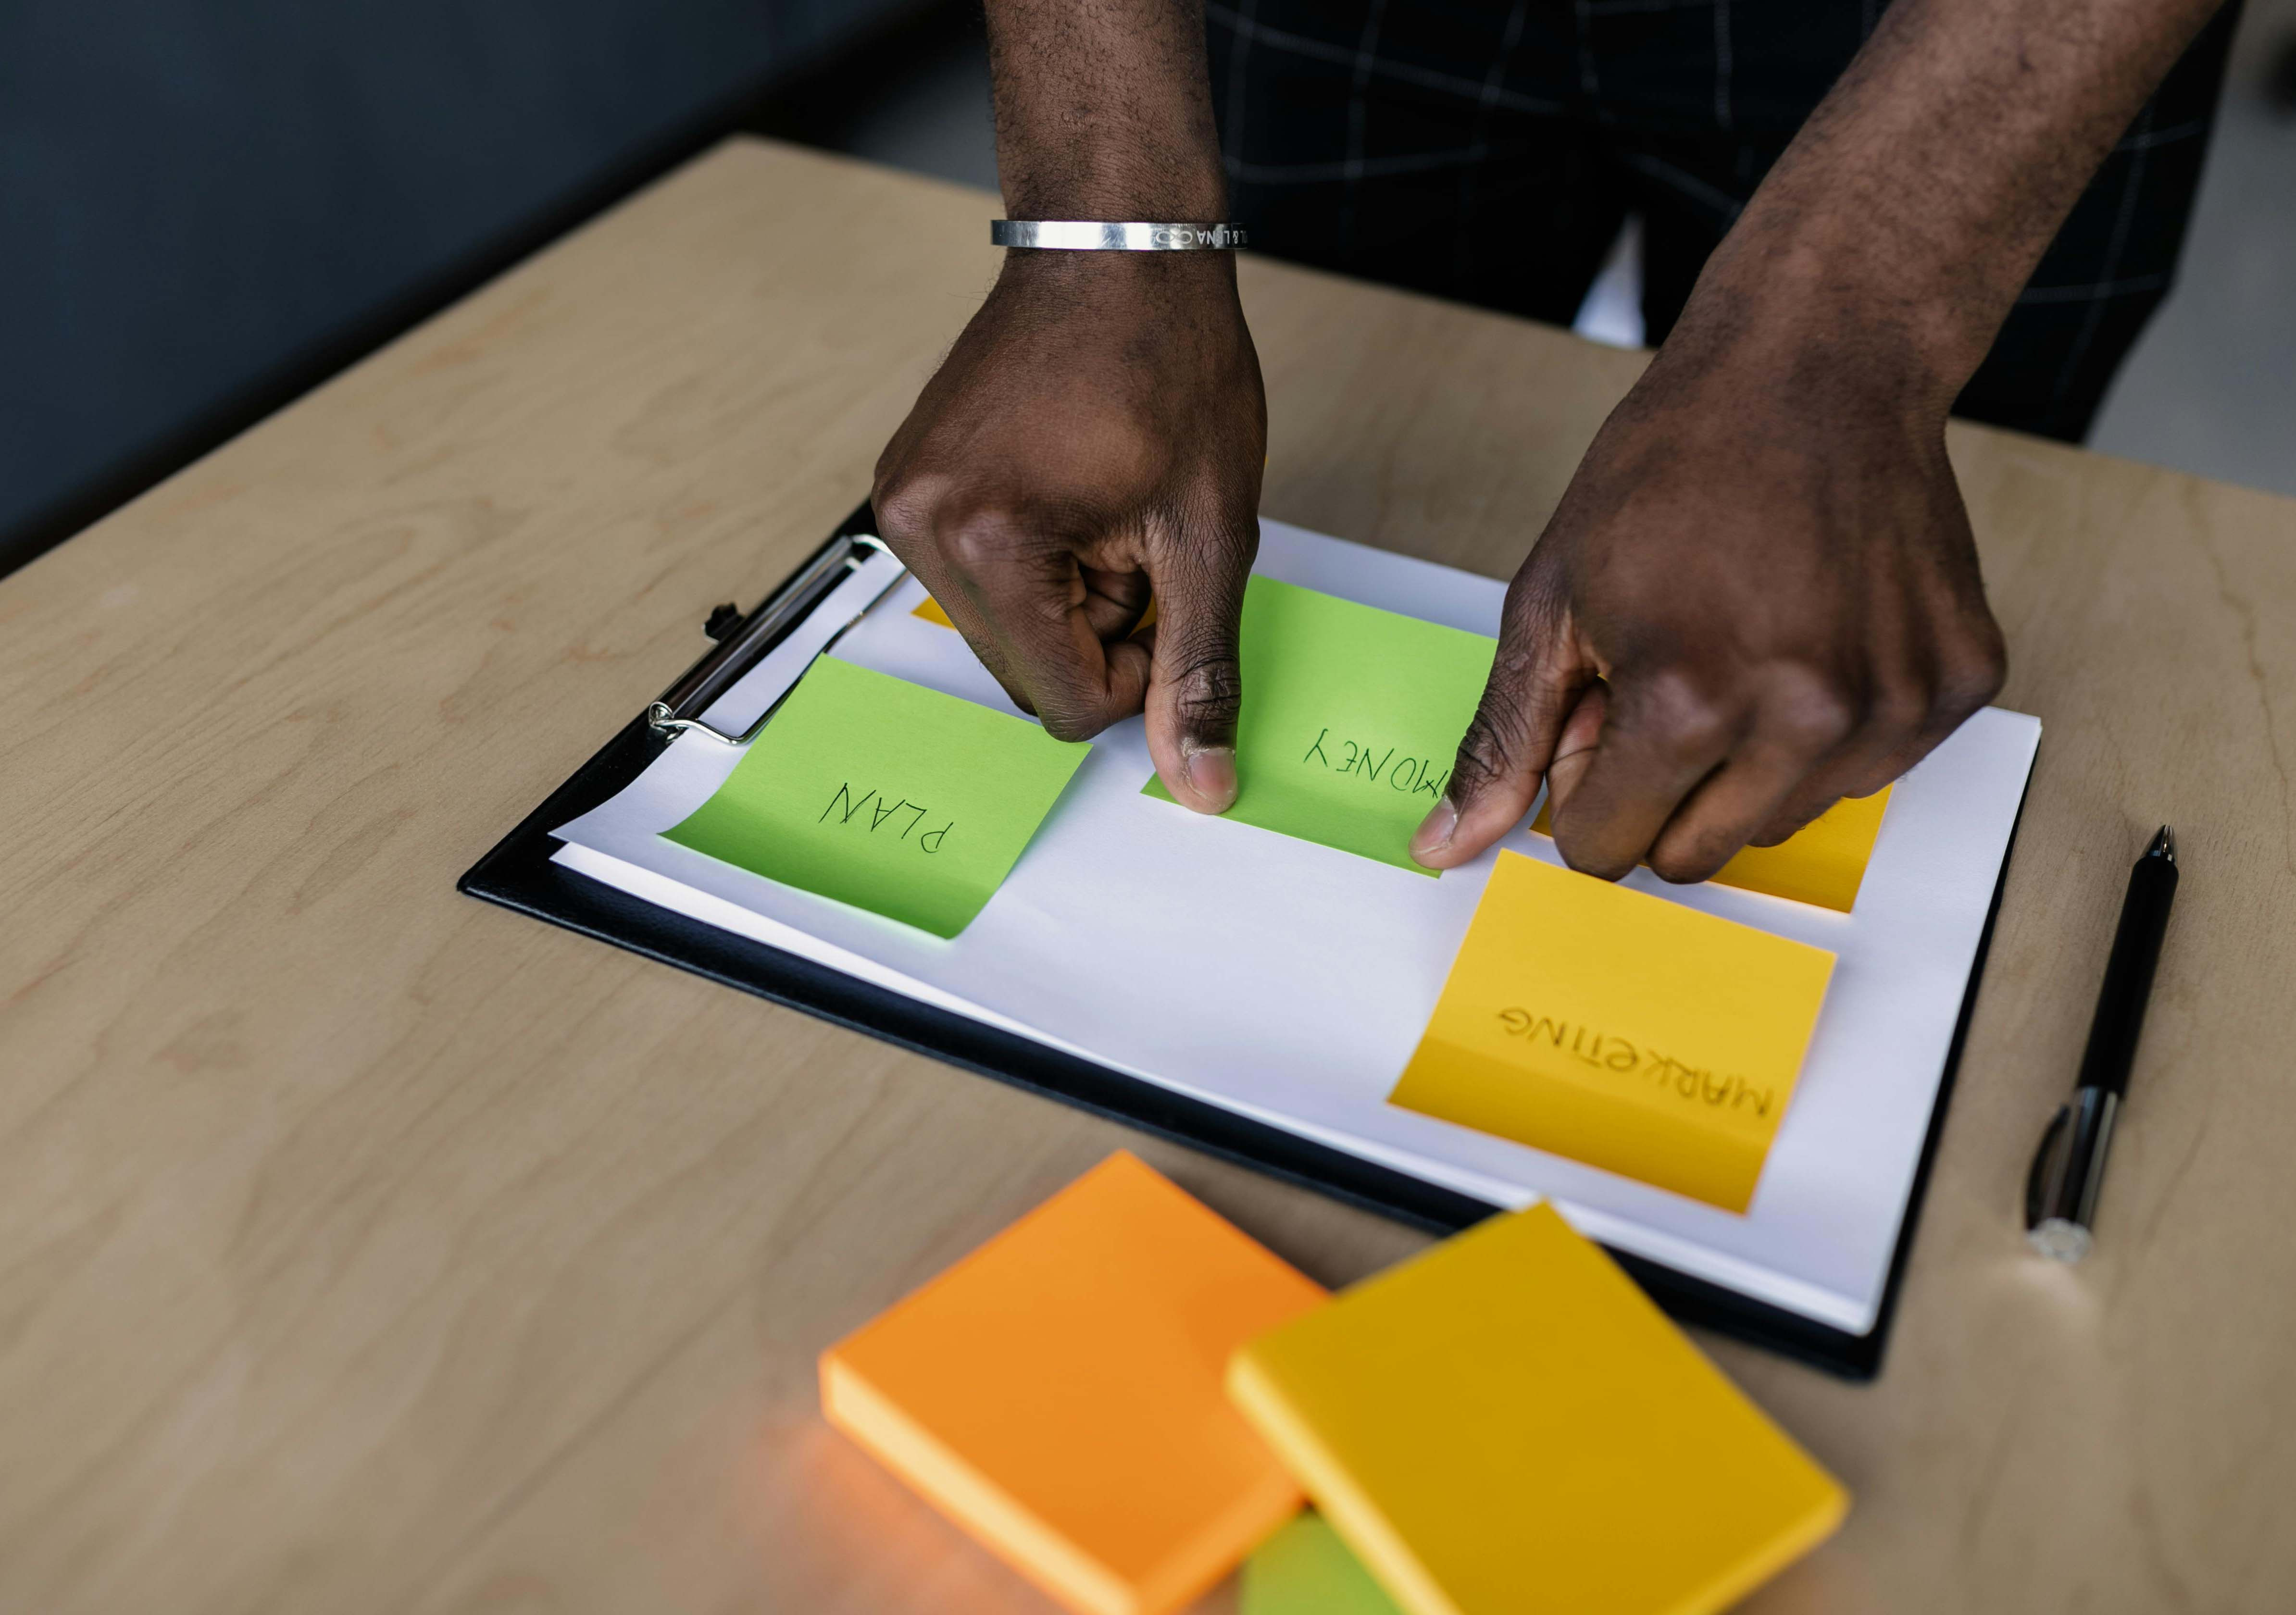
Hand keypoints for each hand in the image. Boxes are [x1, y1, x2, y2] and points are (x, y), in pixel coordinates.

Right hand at [873, 250, 1265, 810]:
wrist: (1115, 248)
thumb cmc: (1169, 364)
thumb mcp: (1208, 534)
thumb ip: (1197, 667)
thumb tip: (1200, 787)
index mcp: (990, 544)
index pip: (1066, 703)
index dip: (1138, 668)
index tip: (1163, 583)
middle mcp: (920, 528)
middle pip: (1028, 674)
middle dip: (1099, 627)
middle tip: (1134, 531)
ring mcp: (902, 504)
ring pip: (1004, 633)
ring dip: (1069, 596)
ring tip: (1101, 502)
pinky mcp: (905, 487)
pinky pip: (977, 580)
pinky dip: (1034, 561)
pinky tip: (1067, 488)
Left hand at [1410, 336, 2006, 879]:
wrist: (1814, 365)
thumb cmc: (1674, 467)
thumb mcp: (1551, 601)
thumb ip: (1505, 739)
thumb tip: (1450, 845)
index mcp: (1688, 702)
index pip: (1608, 846)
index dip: (1588, 783)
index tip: (1603, 712)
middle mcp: (1803, 719)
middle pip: (1693, 854)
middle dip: (1661, 787)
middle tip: (1668, 678)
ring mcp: (1891, 706)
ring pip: (1782, 821)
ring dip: (1748, 761)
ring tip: (1742, 644)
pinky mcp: (1955, 686)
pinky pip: (1868, 772)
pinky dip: (1830, 727)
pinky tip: (1816, 631)